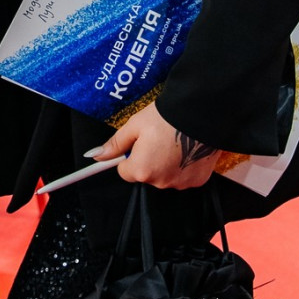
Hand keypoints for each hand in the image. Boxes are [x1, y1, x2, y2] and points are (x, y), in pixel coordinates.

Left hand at [91, 105, 219, 188]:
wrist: (202, 114)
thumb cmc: (167, 117)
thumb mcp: (135, 125)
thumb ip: (116, 144)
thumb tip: (96, 155)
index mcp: (141, 170)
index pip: (125, 171)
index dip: (129, 156)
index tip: (136, 144)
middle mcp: (160, 182)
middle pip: (145, 174)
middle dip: (148, 160)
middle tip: (157, 138)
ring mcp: (180, 184)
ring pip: (165, 176)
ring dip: (166, 164)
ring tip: (174, 141)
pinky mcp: (197, 181)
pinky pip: (183, 176)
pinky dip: (183, 166)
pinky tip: (188, 149)